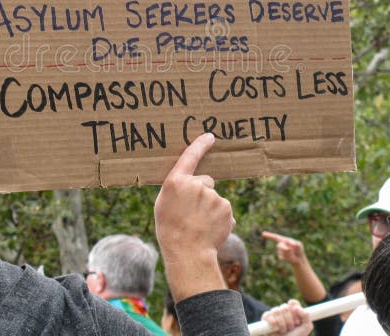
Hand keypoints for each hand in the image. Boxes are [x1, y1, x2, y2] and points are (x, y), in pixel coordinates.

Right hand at [155, 132, 233, 300]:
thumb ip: (178, 188)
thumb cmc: (170, 229)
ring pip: (214, 197)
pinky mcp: (225, 207)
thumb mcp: (164, 204)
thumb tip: (195, 182)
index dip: (200, 145)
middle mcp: (195, 184)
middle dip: (202, 193)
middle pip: (205, 181)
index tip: (210, 136)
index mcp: (176, 181)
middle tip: (191, 213)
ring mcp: (212, 196)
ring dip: (210, 207)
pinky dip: (219, 217)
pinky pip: (223, 209)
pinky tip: (210, 228)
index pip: (189, 156)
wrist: (187, 252)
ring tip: (199, 224)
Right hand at [261, 231, 305, 264]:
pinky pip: (282, 257)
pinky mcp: (281, 256)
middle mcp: (281, 244)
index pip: (275, 237)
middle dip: (285, 249)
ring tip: (293, 254)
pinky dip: (288, 258)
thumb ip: (295, 244)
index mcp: (284, 240)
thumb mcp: (299, 245)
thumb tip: (290, 245)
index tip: (263, 233)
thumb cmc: (299, 249)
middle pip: (279, 246)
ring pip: (282, 252)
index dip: (269, 235)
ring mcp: (280, 251)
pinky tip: (291, 258)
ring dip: (289, 254)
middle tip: (291, 250)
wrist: (299, 258)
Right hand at [262, 300, 311, 335]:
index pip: (293, 303)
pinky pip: (268, 314)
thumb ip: (306, 316)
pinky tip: (275, 328)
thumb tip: (296, 307)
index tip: (298, 321)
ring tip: (283, 331)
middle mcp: (283, 311)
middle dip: (289, 320)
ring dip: (282, 323)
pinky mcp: (265, 317)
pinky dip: (273, 322)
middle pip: (285, 306)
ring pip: (277, 310)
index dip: (295, 310)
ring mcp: (274, 313)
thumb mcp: (306, 327)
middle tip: (290, 329)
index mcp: (293, 311)